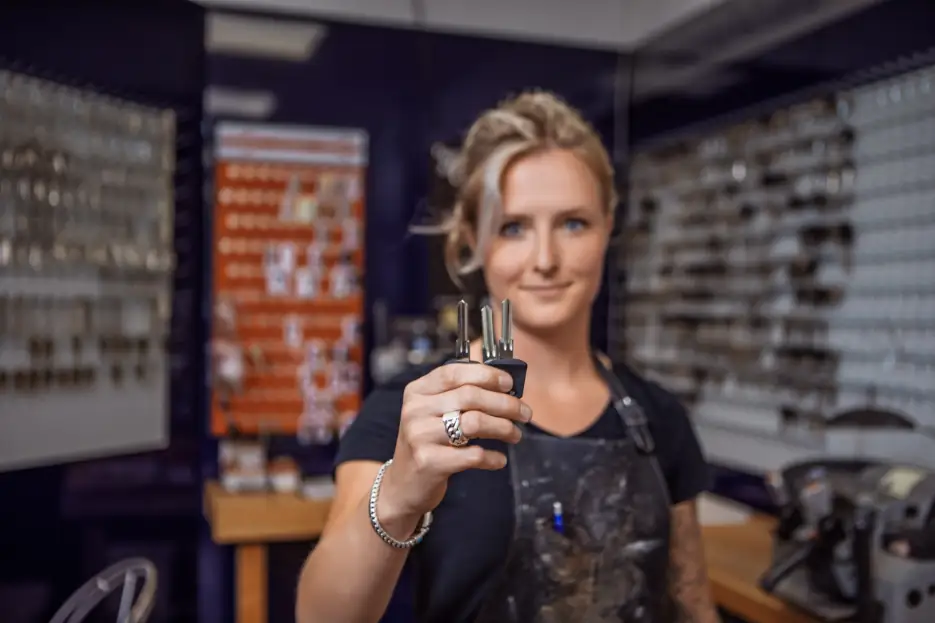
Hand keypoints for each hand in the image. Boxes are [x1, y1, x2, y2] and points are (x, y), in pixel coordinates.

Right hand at [380, 364, 531, 519]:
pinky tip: (499, 459)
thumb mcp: (432, 413)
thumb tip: (504, 387)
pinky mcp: (430, 462)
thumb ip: (459, 396)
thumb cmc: (427, 444)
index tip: (509, 383)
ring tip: (516, 435)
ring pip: (475, 422)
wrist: (402, 486)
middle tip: (525, 413)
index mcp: (417, 392)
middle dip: (505, 403)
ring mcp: (420, 436)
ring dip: (504, 428)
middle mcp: (415, 410)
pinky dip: (493, 457)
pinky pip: (473, 455)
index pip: (454, 373)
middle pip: (471, 396)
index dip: (486, 375)